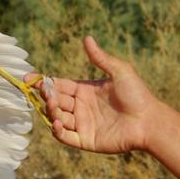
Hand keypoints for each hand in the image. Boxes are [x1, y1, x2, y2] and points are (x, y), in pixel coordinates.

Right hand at [26, 36, 157, 153]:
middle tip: (45, 91)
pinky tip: (57, 122)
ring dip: (50, 111)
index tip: (30, 78)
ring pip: (57, 118)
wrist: (149, 121)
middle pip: (55, 101)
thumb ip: (100, 58)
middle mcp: (80, 107)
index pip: (59, 85)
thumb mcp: (119, 71)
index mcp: (85, 91)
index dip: (44, 82)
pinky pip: (65, 137)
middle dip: (46, 96)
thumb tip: (86, 38)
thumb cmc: (137, 94)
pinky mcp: (85, 140)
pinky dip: (57, 131)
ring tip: (52, 104)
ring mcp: (82, 124)